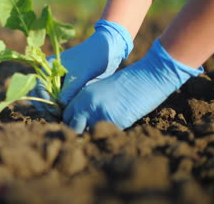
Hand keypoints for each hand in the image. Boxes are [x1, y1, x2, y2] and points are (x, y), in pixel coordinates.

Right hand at [30, 19, 133, 112]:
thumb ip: (70, 89)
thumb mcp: (80, 73)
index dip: (44, 99)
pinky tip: (66, 115)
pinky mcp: (69, 89)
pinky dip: (61, 109)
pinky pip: (60, 102)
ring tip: (62, 118)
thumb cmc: (92, 57)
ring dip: (52, 110)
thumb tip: (59, 105)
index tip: (55, 109)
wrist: (108, 52)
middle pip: (41, 95)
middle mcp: (51, 76)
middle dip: (46, 107)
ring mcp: (60, 83)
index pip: (39, 86)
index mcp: (49, 67)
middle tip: (57, 117)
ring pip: (50, 100)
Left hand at [63, 39, 202, 132]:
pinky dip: (110, 135)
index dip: (72, 123)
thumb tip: (83, 120)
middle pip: (72, 127)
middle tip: (89, 134)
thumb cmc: (127, 83)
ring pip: (86, 134)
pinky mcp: (113, 121)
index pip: (66, 116)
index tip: (80, 127)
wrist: (147, 77)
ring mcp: (98, 113)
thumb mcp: (101, 89)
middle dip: (78, 133)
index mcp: (82, 95)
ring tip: (102, 133)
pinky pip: (106, 135)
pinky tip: (117, 128)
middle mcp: (86, 104)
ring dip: (92, 136)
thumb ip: (88, 102)